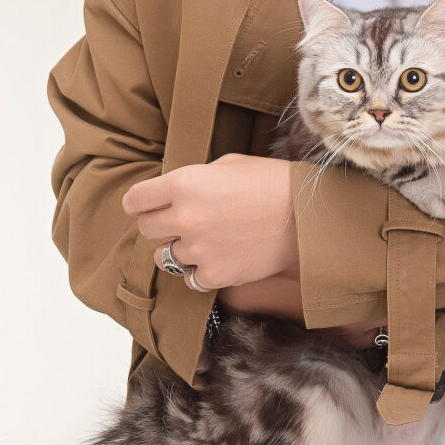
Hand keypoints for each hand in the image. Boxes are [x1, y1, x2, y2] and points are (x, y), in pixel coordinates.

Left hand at [121, 155, 298, 291]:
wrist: (308, 216)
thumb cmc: (272, 182)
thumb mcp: (228, 165)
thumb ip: (193, 179)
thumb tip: (173, 192)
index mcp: (184, 183)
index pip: (135, 200)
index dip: (139, 204)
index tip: (145, 207)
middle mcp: (185, 217)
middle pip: (147, 230)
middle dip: (160, 225)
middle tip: (180, 223)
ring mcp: (199, 249)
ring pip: (165, 258)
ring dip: (179, 250)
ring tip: (202, 242)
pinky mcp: (216, 274)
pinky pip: (190, 279)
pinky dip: (199, 272)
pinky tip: (216, 259)